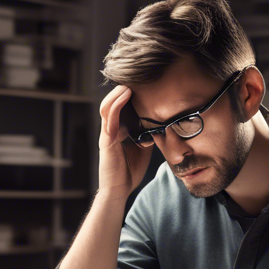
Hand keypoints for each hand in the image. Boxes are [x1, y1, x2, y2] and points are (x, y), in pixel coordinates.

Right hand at [97, 85, 152, 200]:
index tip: (142, 84)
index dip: (126, 95)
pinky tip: (126, 94)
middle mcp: (109, 130)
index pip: (119, 107)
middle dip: (121, 89)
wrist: (119, 191)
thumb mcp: (143, 148)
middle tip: (136, 77)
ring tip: (129, 82)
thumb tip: (162, 124)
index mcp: (117, 131)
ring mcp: (106, 135)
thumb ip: (148, 135)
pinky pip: (109, 118)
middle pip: (111, 103)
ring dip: (117, 93)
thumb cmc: (129, 171)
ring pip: (107, 106)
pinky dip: (117, 104)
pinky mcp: (106, 141)